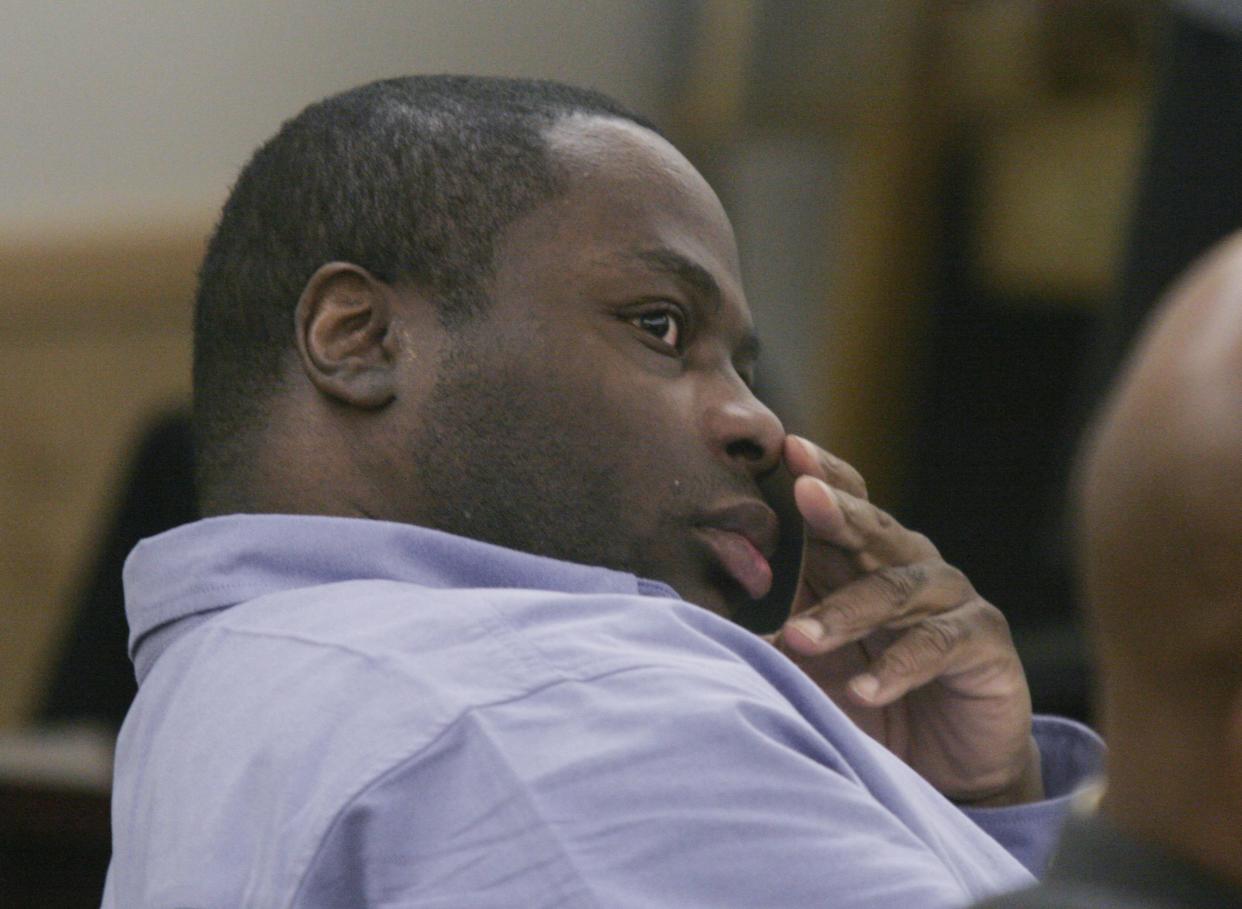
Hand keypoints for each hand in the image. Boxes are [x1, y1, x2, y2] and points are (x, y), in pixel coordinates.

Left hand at [772, 436, 1041, 806]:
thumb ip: (767, 638)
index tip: (787, 448)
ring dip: (847, 613)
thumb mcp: (807, 668)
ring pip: (896, 590)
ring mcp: (949, 601)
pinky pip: (936, 646)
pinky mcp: (982, 643)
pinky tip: (863, 691)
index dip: (820, 475)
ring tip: (802, 638)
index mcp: (861, 562)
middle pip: (873, 529)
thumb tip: (692, 624)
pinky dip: (897, 668)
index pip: (841, 506)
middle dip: (837, 510)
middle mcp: (907, 568)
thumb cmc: (864, 705)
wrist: (942, 769)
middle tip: (804, 494)